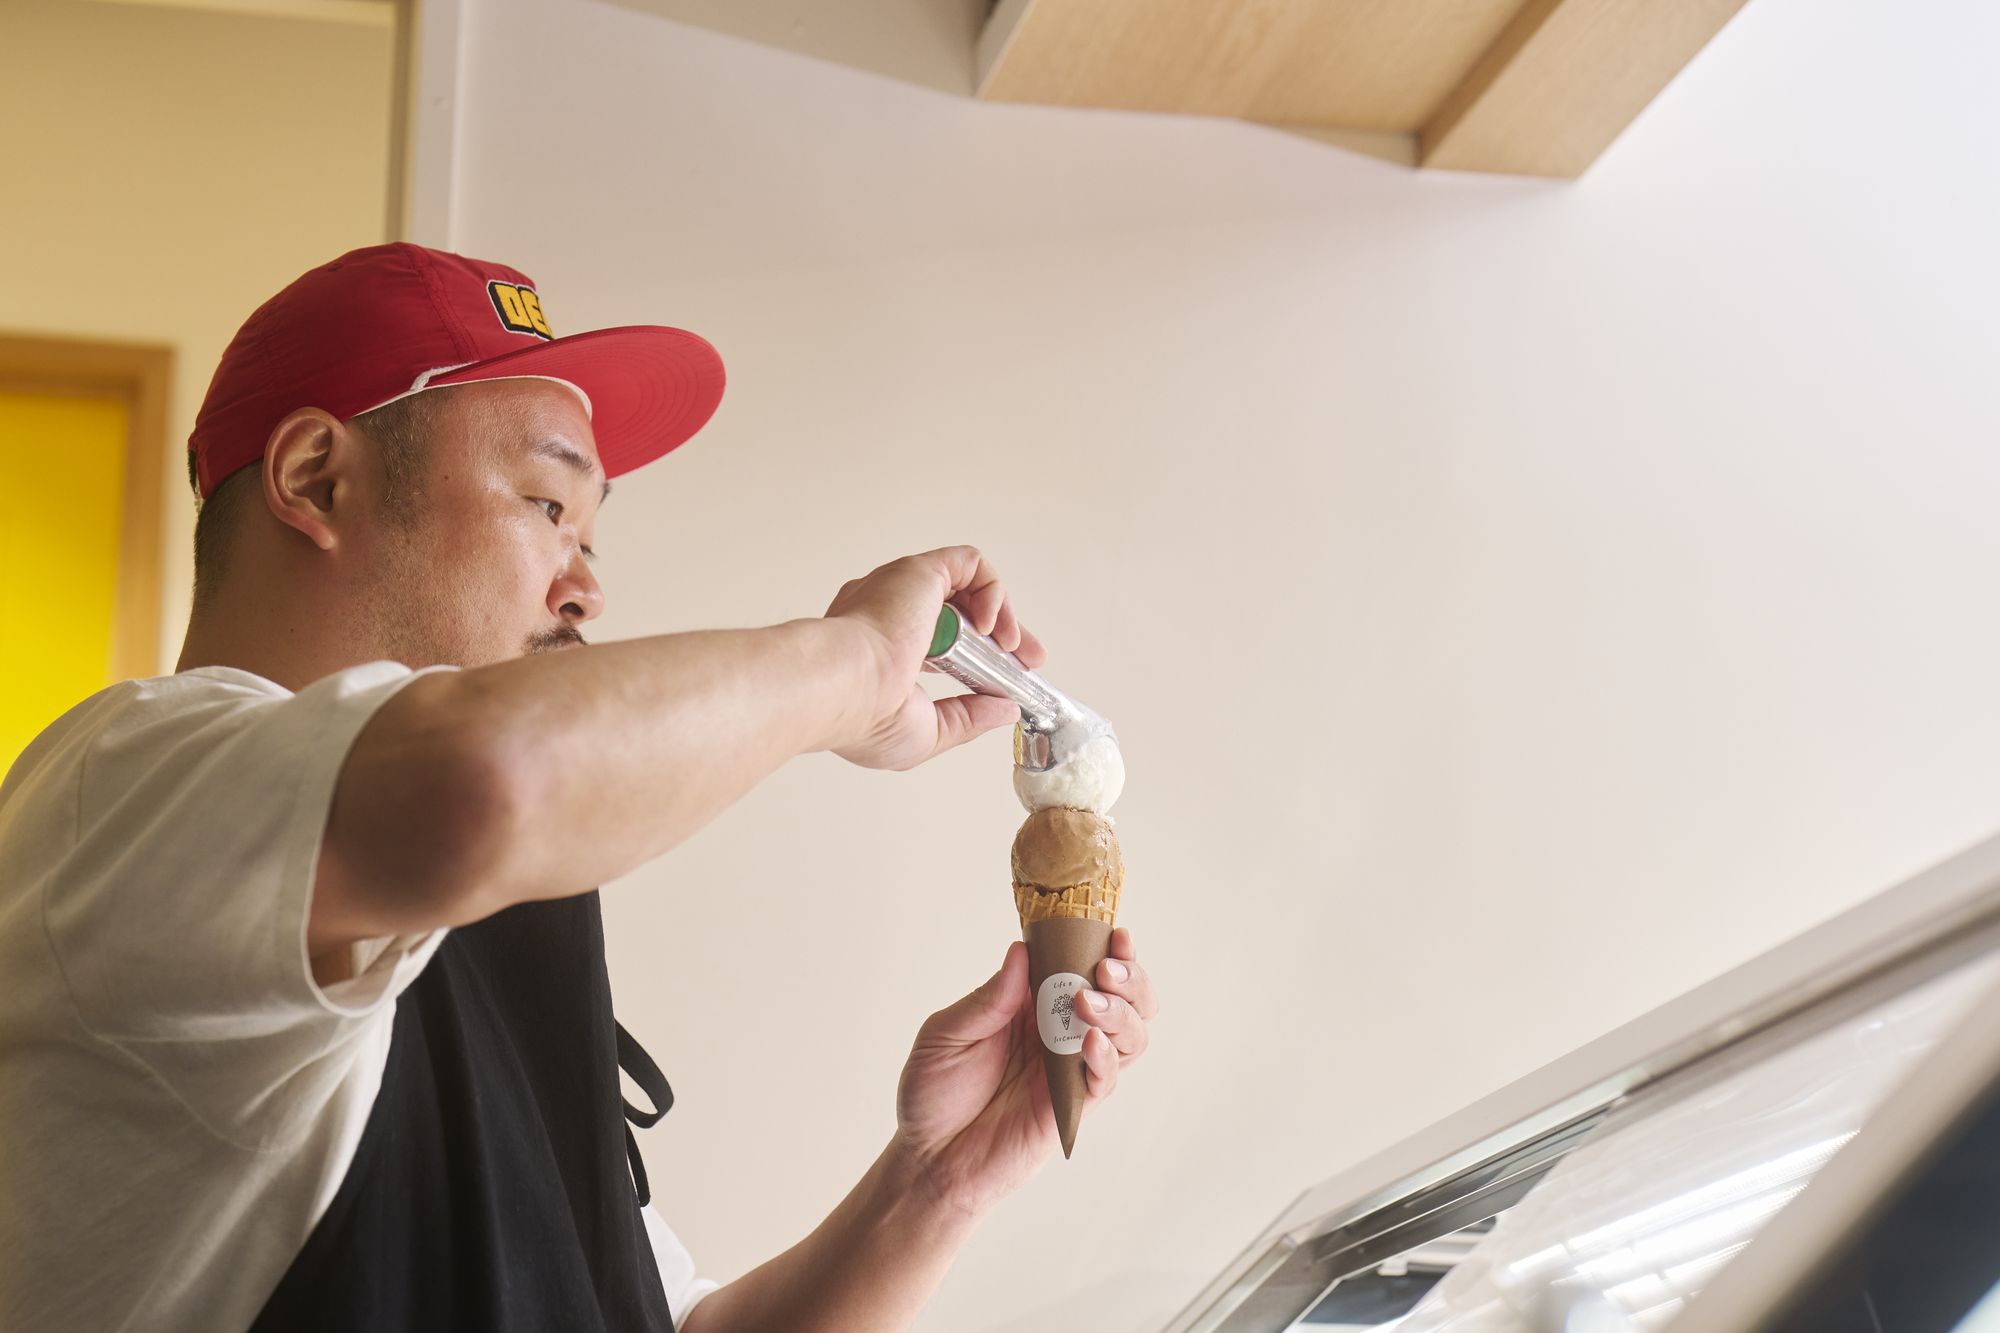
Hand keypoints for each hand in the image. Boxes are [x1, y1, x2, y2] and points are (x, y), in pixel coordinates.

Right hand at [823, 546, 1046, 770]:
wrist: (843, 686)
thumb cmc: (866, 717)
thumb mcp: (929, 732)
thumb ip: (967, 718)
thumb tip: (1003, 709)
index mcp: (881, 650)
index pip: (941, 642)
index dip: (980, 656)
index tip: (1009, 678)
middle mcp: (888, 613)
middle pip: (959, 611)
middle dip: (1002, 634)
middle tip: (1030, 659)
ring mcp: (902, 590)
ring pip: (965, 585)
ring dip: (1001, 615)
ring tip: (1014, 648)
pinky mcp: (919, 572)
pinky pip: (968, 564)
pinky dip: (991, 590)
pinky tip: (991, 626)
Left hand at [891, 928, 1156, 1218]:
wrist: (929, 1159)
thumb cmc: (933, 1093)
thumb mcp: (945, 1035)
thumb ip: (987, 1000)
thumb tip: (1021, 951)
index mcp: (1031, 1003)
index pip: (1080, 964)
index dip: (1103, 946)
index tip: (1113, 932)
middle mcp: (1059, 1031)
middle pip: (1124, 997)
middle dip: (1129, 977)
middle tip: (1106, 969)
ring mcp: (1071, 1068)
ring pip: (1129, 1034)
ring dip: (1120, 1012)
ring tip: (1090, 1002)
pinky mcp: (1073, 1106)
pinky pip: (1107, 1078)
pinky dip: (1107, 1056)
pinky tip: (1088, 1042)